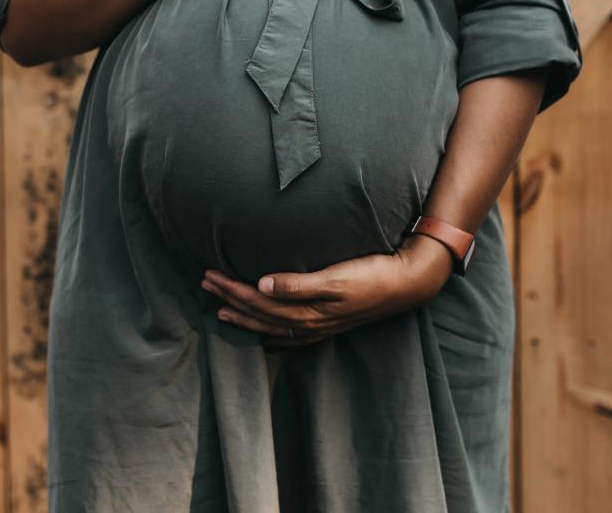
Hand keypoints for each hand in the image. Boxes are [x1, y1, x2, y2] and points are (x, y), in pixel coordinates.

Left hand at [200, 233, 453, 347]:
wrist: (406, 283)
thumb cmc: (371, 274)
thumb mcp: (336, 277)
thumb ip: (298, 284)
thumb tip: (262, 284)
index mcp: (307, 311)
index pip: (257, 301)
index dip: (231, 289)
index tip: (209, 275)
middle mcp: (309, 323)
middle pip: (259, 314)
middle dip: (229, 299)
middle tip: (204, 283)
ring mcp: (319, 327)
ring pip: (271, 325)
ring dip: (244, 316)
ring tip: (220, 308)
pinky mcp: (329, 324)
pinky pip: (290, 335)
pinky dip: (271, 334)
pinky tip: (264, 336)